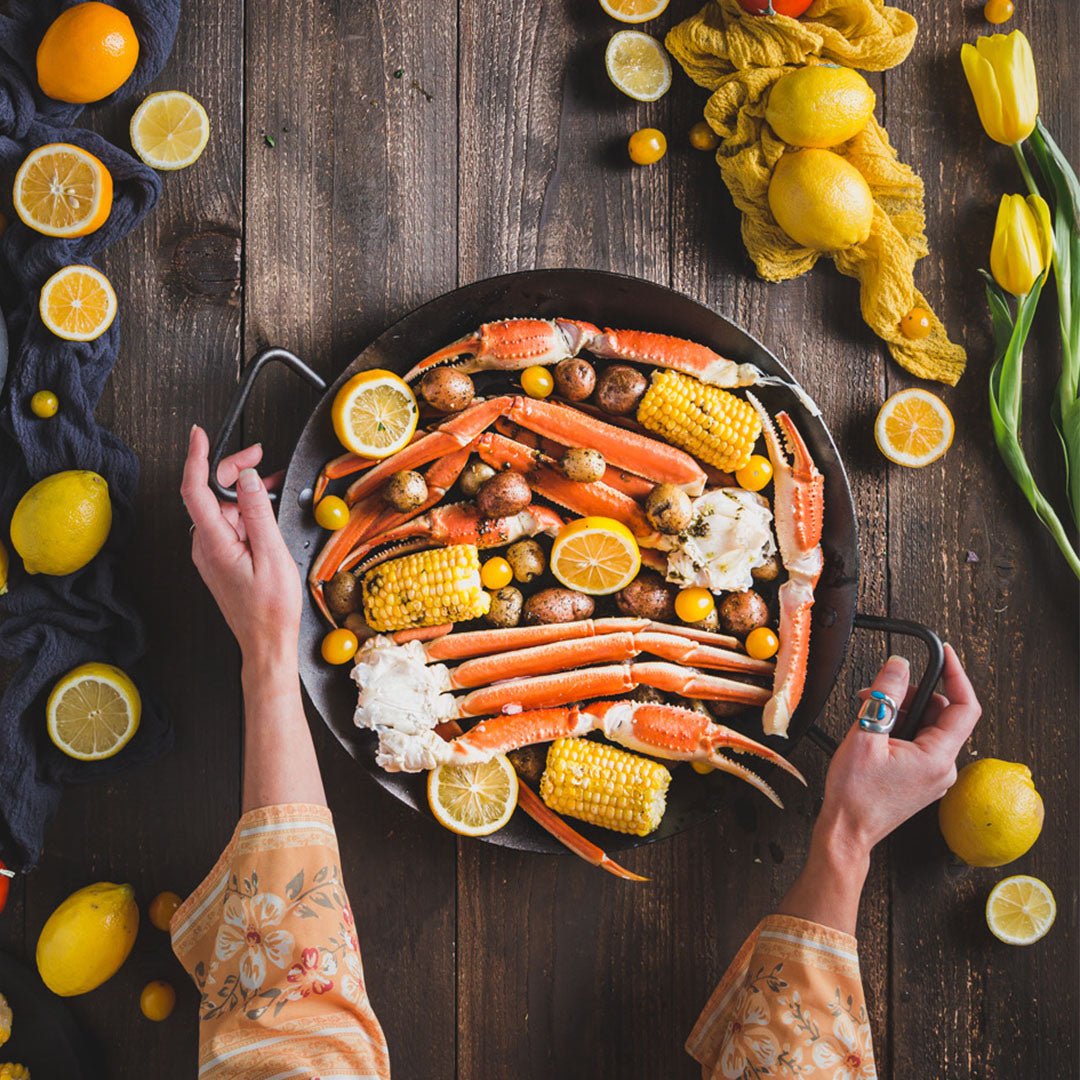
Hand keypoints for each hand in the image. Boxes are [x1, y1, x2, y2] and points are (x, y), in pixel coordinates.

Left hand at [180, 425, 300, 666]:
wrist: (266, 643)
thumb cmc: (271, 609)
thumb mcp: (272, 555)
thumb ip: (257, 513)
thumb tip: (246, 479)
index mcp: (214, 542)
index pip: (194, 489)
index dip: (195, 457)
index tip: (199, 434)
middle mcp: (206, 546)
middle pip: (210, 494)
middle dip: (232, 470)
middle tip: (260, 457)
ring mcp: (212, 553)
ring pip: (222, 508)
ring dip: (245, 492)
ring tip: (273, 484)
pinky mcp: (221, 559)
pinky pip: (230, 525)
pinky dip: (247, 511)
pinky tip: (266, 508)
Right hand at [817, 644, 981, 861]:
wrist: (846, 831)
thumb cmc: (854, 794)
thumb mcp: (866, 735)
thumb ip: (886, 696)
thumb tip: (898, 666)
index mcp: (937, 757)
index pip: (965, 706)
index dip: (957, 674)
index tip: (945, 654)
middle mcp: (943, 768)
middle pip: (942, 714)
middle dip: (912, 694)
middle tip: (880, 691)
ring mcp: (933, 775)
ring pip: (928, 728)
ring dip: (902, 712)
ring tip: (869, 713)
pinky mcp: (921, 779)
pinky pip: (919, 743)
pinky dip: (900, 729)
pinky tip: (875, 731)